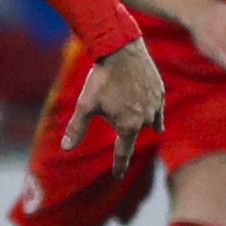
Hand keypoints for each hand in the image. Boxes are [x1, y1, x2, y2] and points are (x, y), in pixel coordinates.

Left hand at [60, 38, 166, 177]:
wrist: (121, 50)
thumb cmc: (102, 79)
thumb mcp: (86, 105)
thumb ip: (77, 128)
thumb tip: (65, 148)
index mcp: (128, 127)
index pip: (123, 153)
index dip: (119, 166)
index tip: (117, 176)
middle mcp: (145, 119)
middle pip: (136, 134)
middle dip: (128, 137)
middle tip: (121, 139)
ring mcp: (156, 105)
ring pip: (153, 122)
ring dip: (146, 124)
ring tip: (143, 126)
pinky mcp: (160, 91)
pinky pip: (157, 106)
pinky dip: (152, 109)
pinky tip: (148, 106)